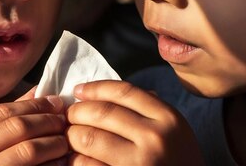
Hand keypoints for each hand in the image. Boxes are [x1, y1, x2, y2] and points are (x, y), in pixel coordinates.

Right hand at [0, 87, 68, 164]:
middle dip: (48, 122)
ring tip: (65, 142)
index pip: (4, 111)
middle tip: (65, 121)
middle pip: (18, 127)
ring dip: (54, 144)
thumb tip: (36, 92)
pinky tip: (60, 163)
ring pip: (28, 151)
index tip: (57, 103)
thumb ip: (2, 120)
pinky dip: (50, 165)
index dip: (35, 105)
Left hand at [66, 80, 202, 165]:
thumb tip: (98, 93)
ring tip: (68, 137)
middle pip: (101, 113)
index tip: (79, 91)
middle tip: (67, 116)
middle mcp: (155, 139)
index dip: (95, 88)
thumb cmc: (178, 163)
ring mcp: (138, 164)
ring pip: (89, 139)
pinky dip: (74, 160)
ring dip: (71, 137)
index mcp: (168, 118)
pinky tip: (74, 158)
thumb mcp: (174, 131)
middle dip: (76, 112)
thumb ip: (147, 109)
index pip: (123, 92)